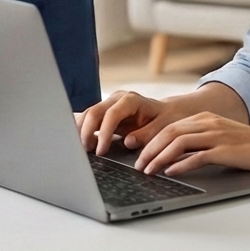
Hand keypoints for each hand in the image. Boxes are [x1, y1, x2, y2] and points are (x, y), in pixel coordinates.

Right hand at [76, 90, 196, 155]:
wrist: (166, 112)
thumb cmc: (165, 120)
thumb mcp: (162, 128)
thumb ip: (146, 135)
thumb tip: (128, 141)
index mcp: (131, 100)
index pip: (111, 114)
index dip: (104, 133)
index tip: (101, 151)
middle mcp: (117, 98)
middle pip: (95, 111)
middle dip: (87, 132)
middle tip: (86, 152)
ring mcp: (110, 103)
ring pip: (88, 113)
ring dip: (82, 131)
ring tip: (83, 150)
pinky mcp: (105, 110)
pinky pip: (90, 118)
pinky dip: (84, 129)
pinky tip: (83, 143)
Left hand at [134, 112, 249, 176]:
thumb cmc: (247, 146)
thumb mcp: (219, 137)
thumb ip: (198, 142)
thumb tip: (173, 157)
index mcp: (203, 118)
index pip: (169, 126)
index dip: (151, 141)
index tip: (139, 155)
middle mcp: (207, 123)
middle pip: (169, 132)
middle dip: (150, 149)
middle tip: (138, 166)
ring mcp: (216, 135)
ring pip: (179, 142)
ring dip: (160, 157)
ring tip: (149, 171)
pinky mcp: (225, 150)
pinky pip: (197, 156)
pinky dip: (181, 164)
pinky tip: (171, 173)